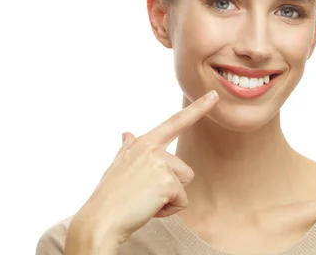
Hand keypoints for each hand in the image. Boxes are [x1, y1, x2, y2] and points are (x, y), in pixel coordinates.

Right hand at [67, 90, 218, 252]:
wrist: (101, 220)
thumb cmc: (109, 196)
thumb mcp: (117, 166)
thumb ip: (127, 148)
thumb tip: (127, 133)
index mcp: (144, 143)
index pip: (175, 122)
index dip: (198, 108)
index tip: (214, 95)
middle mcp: (153, 149)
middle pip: (184, 170)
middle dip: (170, 187)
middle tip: (142, 194)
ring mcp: (160, 164)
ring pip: (184, 185)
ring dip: (169, 199)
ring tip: (144, 201)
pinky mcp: (167, 182)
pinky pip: (182, 201)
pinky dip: (168, 211)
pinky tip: (148, 209)